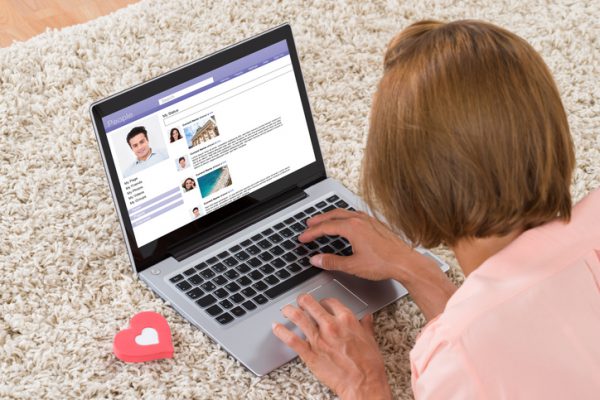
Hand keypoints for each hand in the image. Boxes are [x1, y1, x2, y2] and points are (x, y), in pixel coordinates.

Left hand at [272, 294, 391, 399]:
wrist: (364, 384)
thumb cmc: (369, 365)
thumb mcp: (370, 340)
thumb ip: (365, 326)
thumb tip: (366, 318)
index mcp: (346, 320)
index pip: (330, 301)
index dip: (324, 301)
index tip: (321, 303)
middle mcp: (331, 326)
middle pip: (311, 304)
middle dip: (303, 300)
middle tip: (300, 300)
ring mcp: (319, 339)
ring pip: (299, 318)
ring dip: (289, 310)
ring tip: (285, 309)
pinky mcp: (310, 353)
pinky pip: (292, 340)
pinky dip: (281, 332)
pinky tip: (276, 327)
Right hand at [299, 208, 427, 281]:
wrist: (406, 262)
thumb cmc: (384, 263)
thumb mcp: (353, 266)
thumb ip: (332, 262)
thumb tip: (316, 260)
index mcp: (352, 228)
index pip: (325, 227)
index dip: (311, 233)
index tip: (303, 237)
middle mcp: (360, 220)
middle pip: (333, 215)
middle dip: (319, 220)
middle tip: (308, 225)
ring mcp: (369, 220)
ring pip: (344, 213)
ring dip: (331, 216)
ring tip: (323, 221)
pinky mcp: (376, 224)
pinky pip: (354, 215)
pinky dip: (343, 216)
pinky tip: (345, 222)